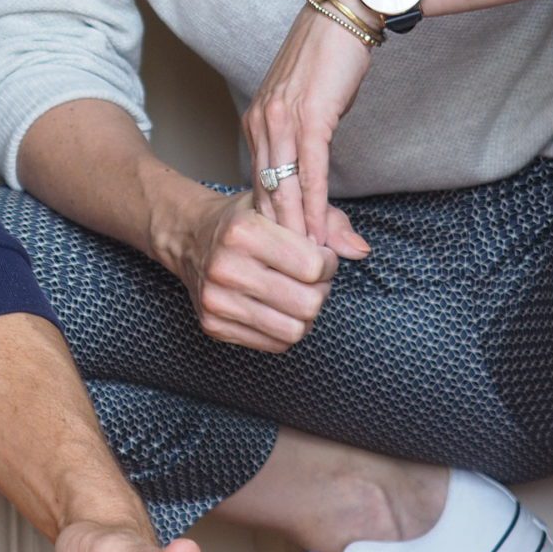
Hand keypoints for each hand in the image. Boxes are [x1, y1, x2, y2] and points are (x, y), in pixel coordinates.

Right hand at [159, 188, 341, 351]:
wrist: (191, 238)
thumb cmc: (247, 221)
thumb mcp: (285, 206)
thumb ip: (329, 222)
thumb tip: (361, 251)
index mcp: (243, 232)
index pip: (314, 266)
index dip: (328, 264)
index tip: (320, 257)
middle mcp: (225, 267)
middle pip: (307, 303)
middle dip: (320, 292)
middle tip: (311, 280)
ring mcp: (216, 300)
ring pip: (293, 330)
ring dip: (305, 316)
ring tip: (296, 295)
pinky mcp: (213, 325)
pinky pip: (274, 345)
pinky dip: (285, 329)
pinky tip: (277, 308)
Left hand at [245, 0, 378, 251]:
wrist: (344, 13)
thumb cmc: (331, 61)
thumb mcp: (312, 108)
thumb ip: (310, 149)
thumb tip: (319, 184)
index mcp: (257, 123)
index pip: (260, 185)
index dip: (268, 224)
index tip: (276, 257)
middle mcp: (261, 123)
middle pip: (266, 193)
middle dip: (277, 238)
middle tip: (288, 276)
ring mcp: (282, 121)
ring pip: (283, 189)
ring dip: (294, 232)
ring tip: (303, 267)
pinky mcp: (309, 117)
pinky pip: (309, 173)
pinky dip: (313, 207)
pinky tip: (318, 233)